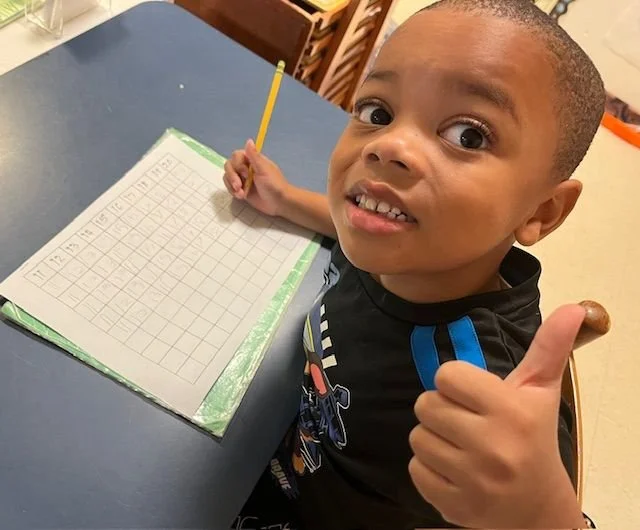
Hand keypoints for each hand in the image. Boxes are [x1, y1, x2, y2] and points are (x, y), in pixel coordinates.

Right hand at [223, 139, 290, 216]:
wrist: (278, 203)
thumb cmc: (274, 185)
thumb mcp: (264, 170)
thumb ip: (254, 156)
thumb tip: (249, 140)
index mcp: (252, 160)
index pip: (236, 156)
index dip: (238, 165)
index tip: (246, 173)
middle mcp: (245, 167)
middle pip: (229, 166)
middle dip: (232, 177)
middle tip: (239, 186)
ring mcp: (242, 179)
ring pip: (227, 177)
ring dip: (232, 185)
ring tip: (242, 194)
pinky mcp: (240, 189)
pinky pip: (229, 187)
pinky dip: (233, 191)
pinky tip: (241, 196)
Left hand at [409, 305, 586, 527]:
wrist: (537, 508)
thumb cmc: (533, 440)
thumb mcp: (540, 393)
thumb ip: (548, 348)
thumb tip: (573, 307)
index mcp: (511, 411)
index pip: (446, 375)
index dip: (454, 383)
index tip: (471, 395)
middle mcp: (492, 446)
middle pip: (425, 405)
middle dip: (441, 409)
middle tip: (464, 422)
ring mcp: (473, 479)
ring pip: (417, 437)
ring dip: (433, 438)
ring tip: (459, 446)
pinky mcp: (454, 505)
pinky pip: (415, 470)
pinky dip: (428, 468)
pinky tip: (453, 470)